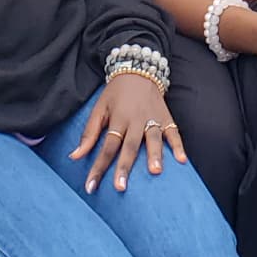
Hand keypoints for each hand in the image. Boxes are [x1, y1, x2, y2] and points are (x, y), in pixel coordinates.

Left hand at [72, 71, 187, 190]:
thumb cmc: (116, 93)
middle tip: (120, 187)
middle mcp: (135, 119)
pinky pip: (174, 132)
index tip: (91, 187)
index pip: (107, 146)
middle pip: (129, 145)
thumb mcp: (99, 108)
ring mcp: (153, 118)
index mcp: (118, 118)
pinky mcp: (166, 117)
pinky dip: (178, 145)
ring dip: (155, 155)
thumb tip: (74, 157)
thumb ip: (89, 133)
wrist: (138, 69)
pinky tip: (182, 160)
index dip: (98, 167)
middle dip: (124, 166)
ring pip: (153, 138)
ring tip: (155, 172)